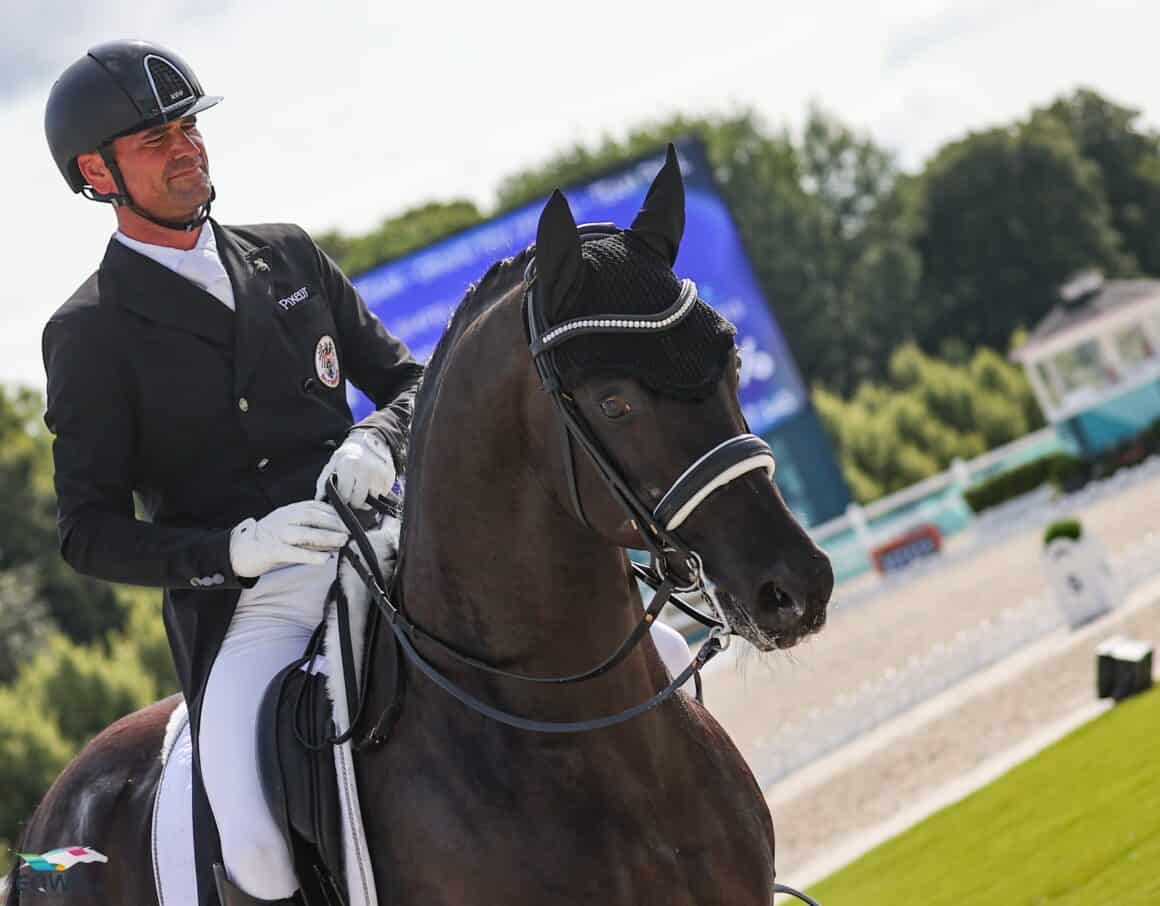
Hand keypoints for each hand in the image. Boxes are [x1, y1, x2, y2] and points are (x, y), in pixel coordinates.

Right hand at [229, 500, 349, 578]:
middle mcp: (284, 519)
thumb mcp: (290, 528)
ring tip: (342, 542)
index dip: (334, 513)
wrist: (240, 550)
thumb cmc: (270, 540)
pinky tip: (324, 559)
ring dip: (326, 537)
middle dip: (334, 523)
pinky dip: (310, 556)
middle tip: (350, 532)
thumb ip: (311, 529)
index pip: (315, 506)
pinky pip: (293, 552)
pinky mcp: (272, 551)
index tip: (349, 520)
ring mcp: (277, 534)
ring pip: (305, 533)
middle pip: (312, 517)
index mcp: (289, 510)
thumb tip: (337, 536)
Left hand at [315, 430, 395, 509]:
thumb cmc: (348, 455)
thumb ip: (323, 482)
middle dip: (353, 500)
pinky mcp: (389, 477)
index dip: (341, 498)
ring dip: (365, 498)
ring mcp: (379, 474)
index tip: (342, 494)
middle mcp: (365, 469)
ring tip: (361, 489)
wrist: (370, 441)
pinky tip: (371, 485)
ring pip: (371, 500)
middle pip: (358, 501)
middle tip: (352, 493)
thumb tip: (320, 499)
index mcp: (349, 464)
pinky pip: (381, 495)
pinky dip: (376, 493)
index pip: (344, 495)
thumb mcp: (332, 463)